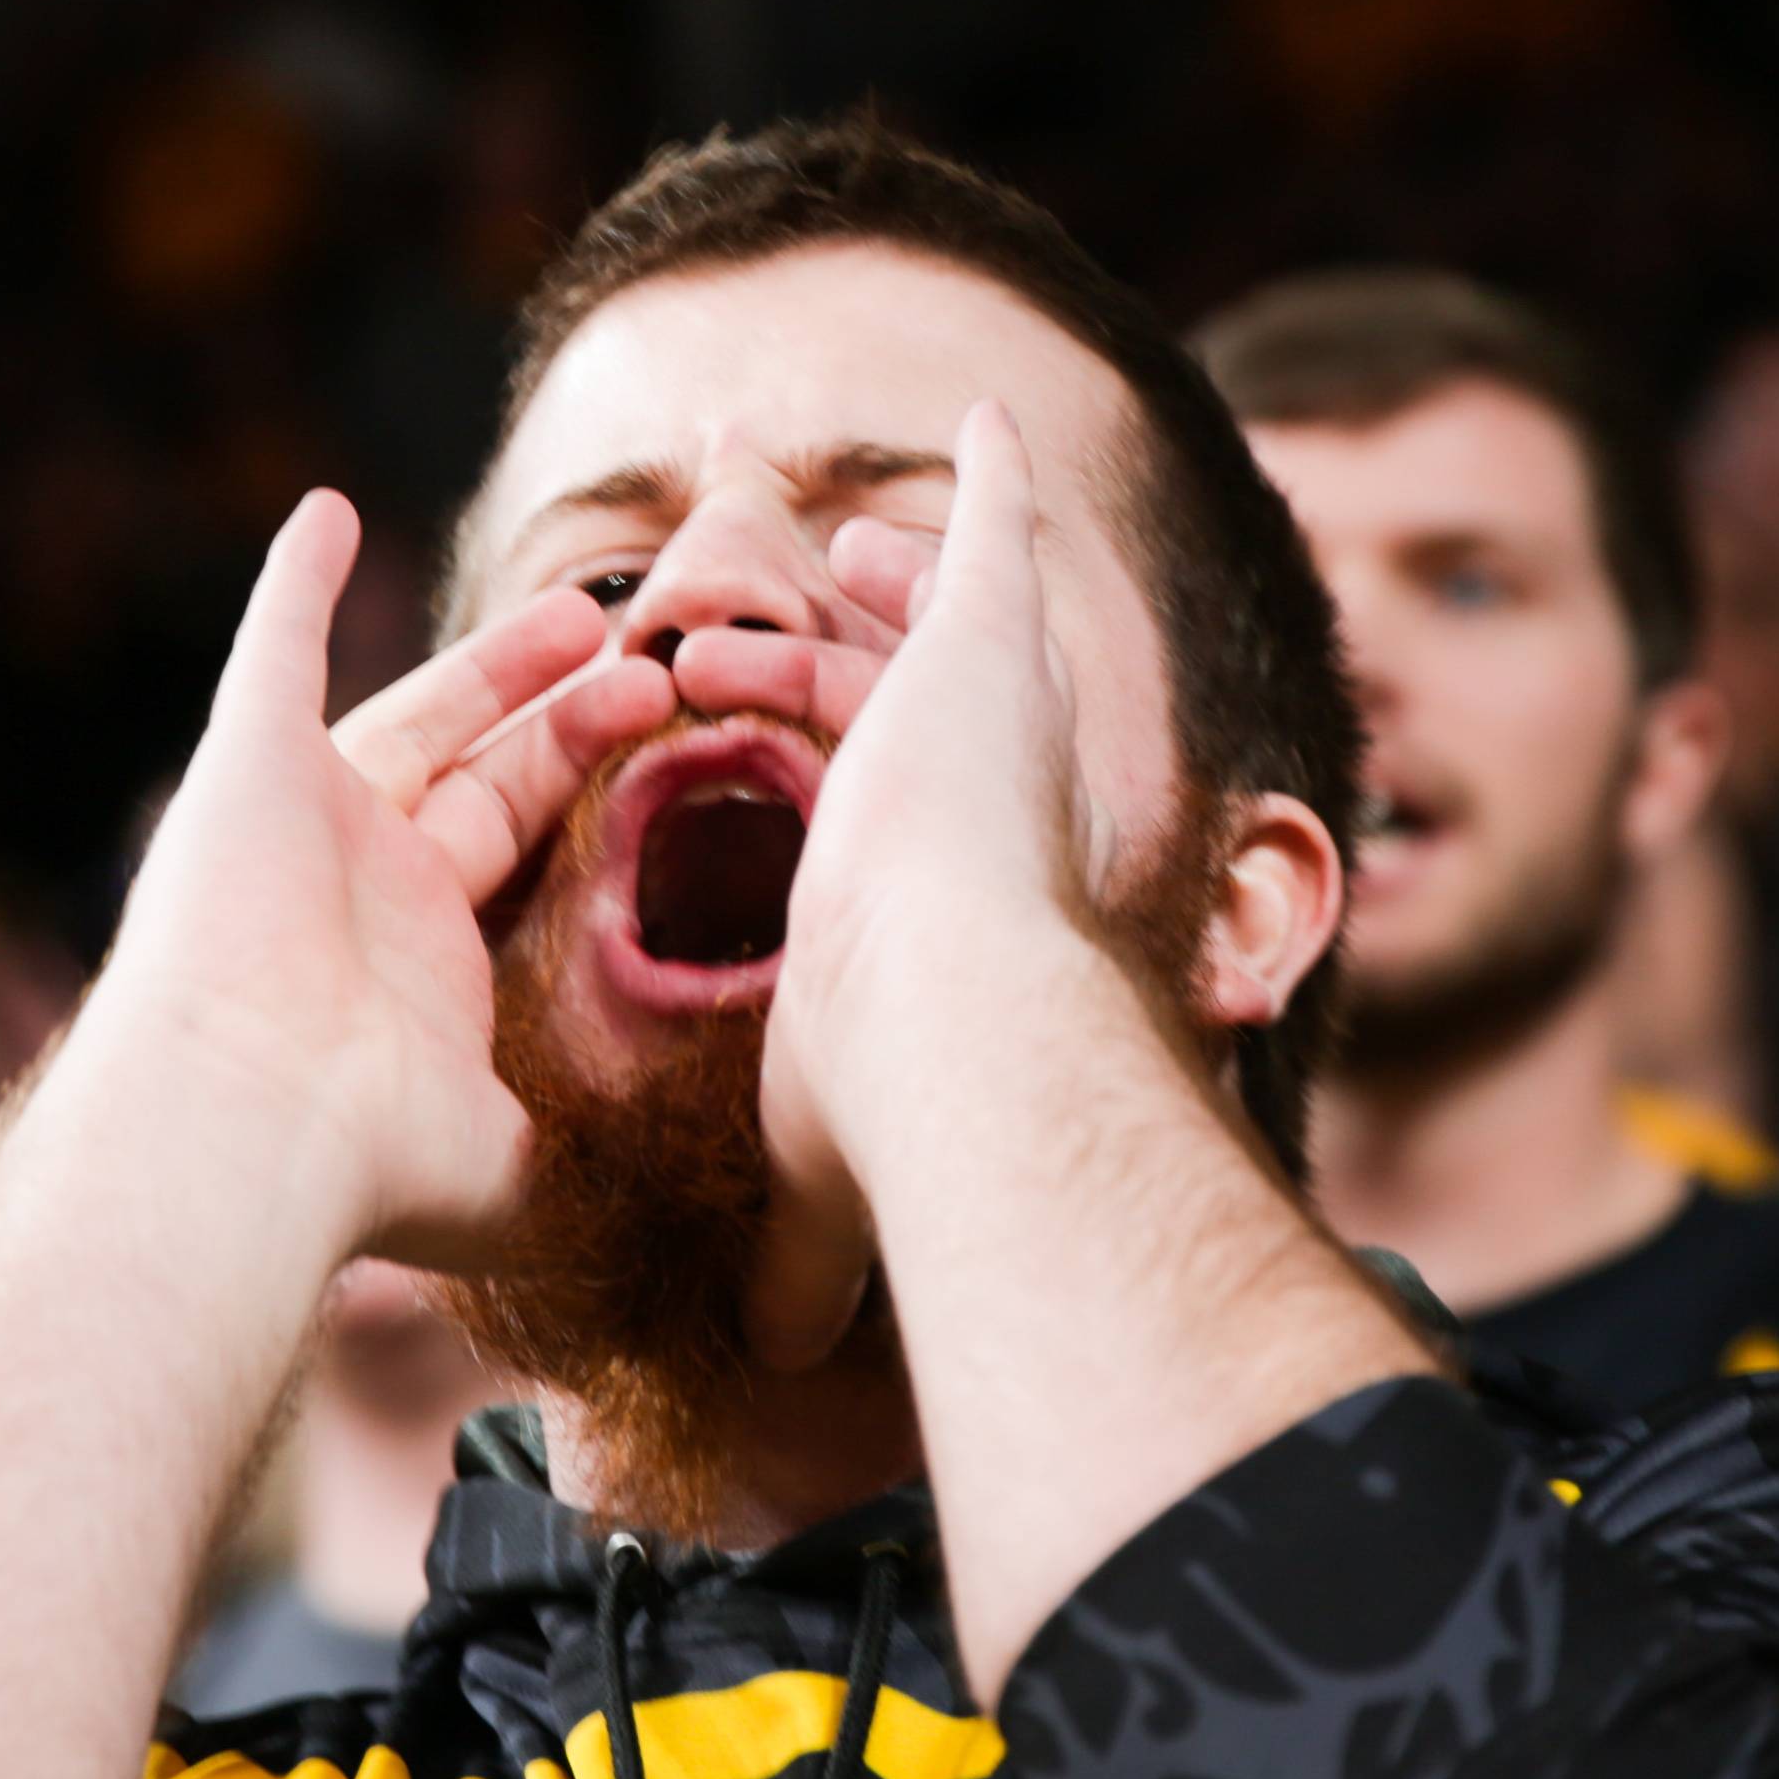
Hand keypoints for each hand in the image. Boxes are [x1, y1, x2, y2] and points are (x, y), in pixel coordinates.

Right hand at [78, 489, 673, 1259]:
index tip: (661, 745)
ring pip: (417, 707)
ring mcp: (303, 820)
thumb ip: (581, 1150)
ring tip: (592, 608)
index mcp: (422, 965)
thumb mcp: (511, 1164)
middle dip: (567, 714)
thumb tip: (670, 1211)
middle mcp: (363, 886)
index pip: (516, 853)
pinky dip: (296, 581)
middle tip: (650, 659)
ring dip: (497, 657)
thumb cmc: (368, 1156)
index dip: (585, 794)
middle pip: (485, 770)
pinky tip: (329, 510)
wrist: (246, 1121)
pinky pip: (273, 650)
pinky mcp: (247, 766)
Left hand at [750, 402, 1116, 1366]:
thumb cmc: (899, 1104)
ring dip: (869, 564)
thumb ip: (804, 1244)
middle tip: (824, 573)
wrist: (953, 1026)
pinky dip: (998, 476)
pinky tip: (983, 416)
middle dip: (859, 632)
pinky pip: (999, 533)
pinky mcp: (990, 643)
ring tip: (811, 510)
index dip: (842, 768)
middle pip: (908, 690)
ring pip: (922, 609)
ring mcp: (993, 711)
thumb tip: (779, 1362)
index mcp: (932, 892)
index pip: (880, 808)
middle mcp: (980, 794)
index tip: (808, 735)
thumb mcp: (823, 1155)